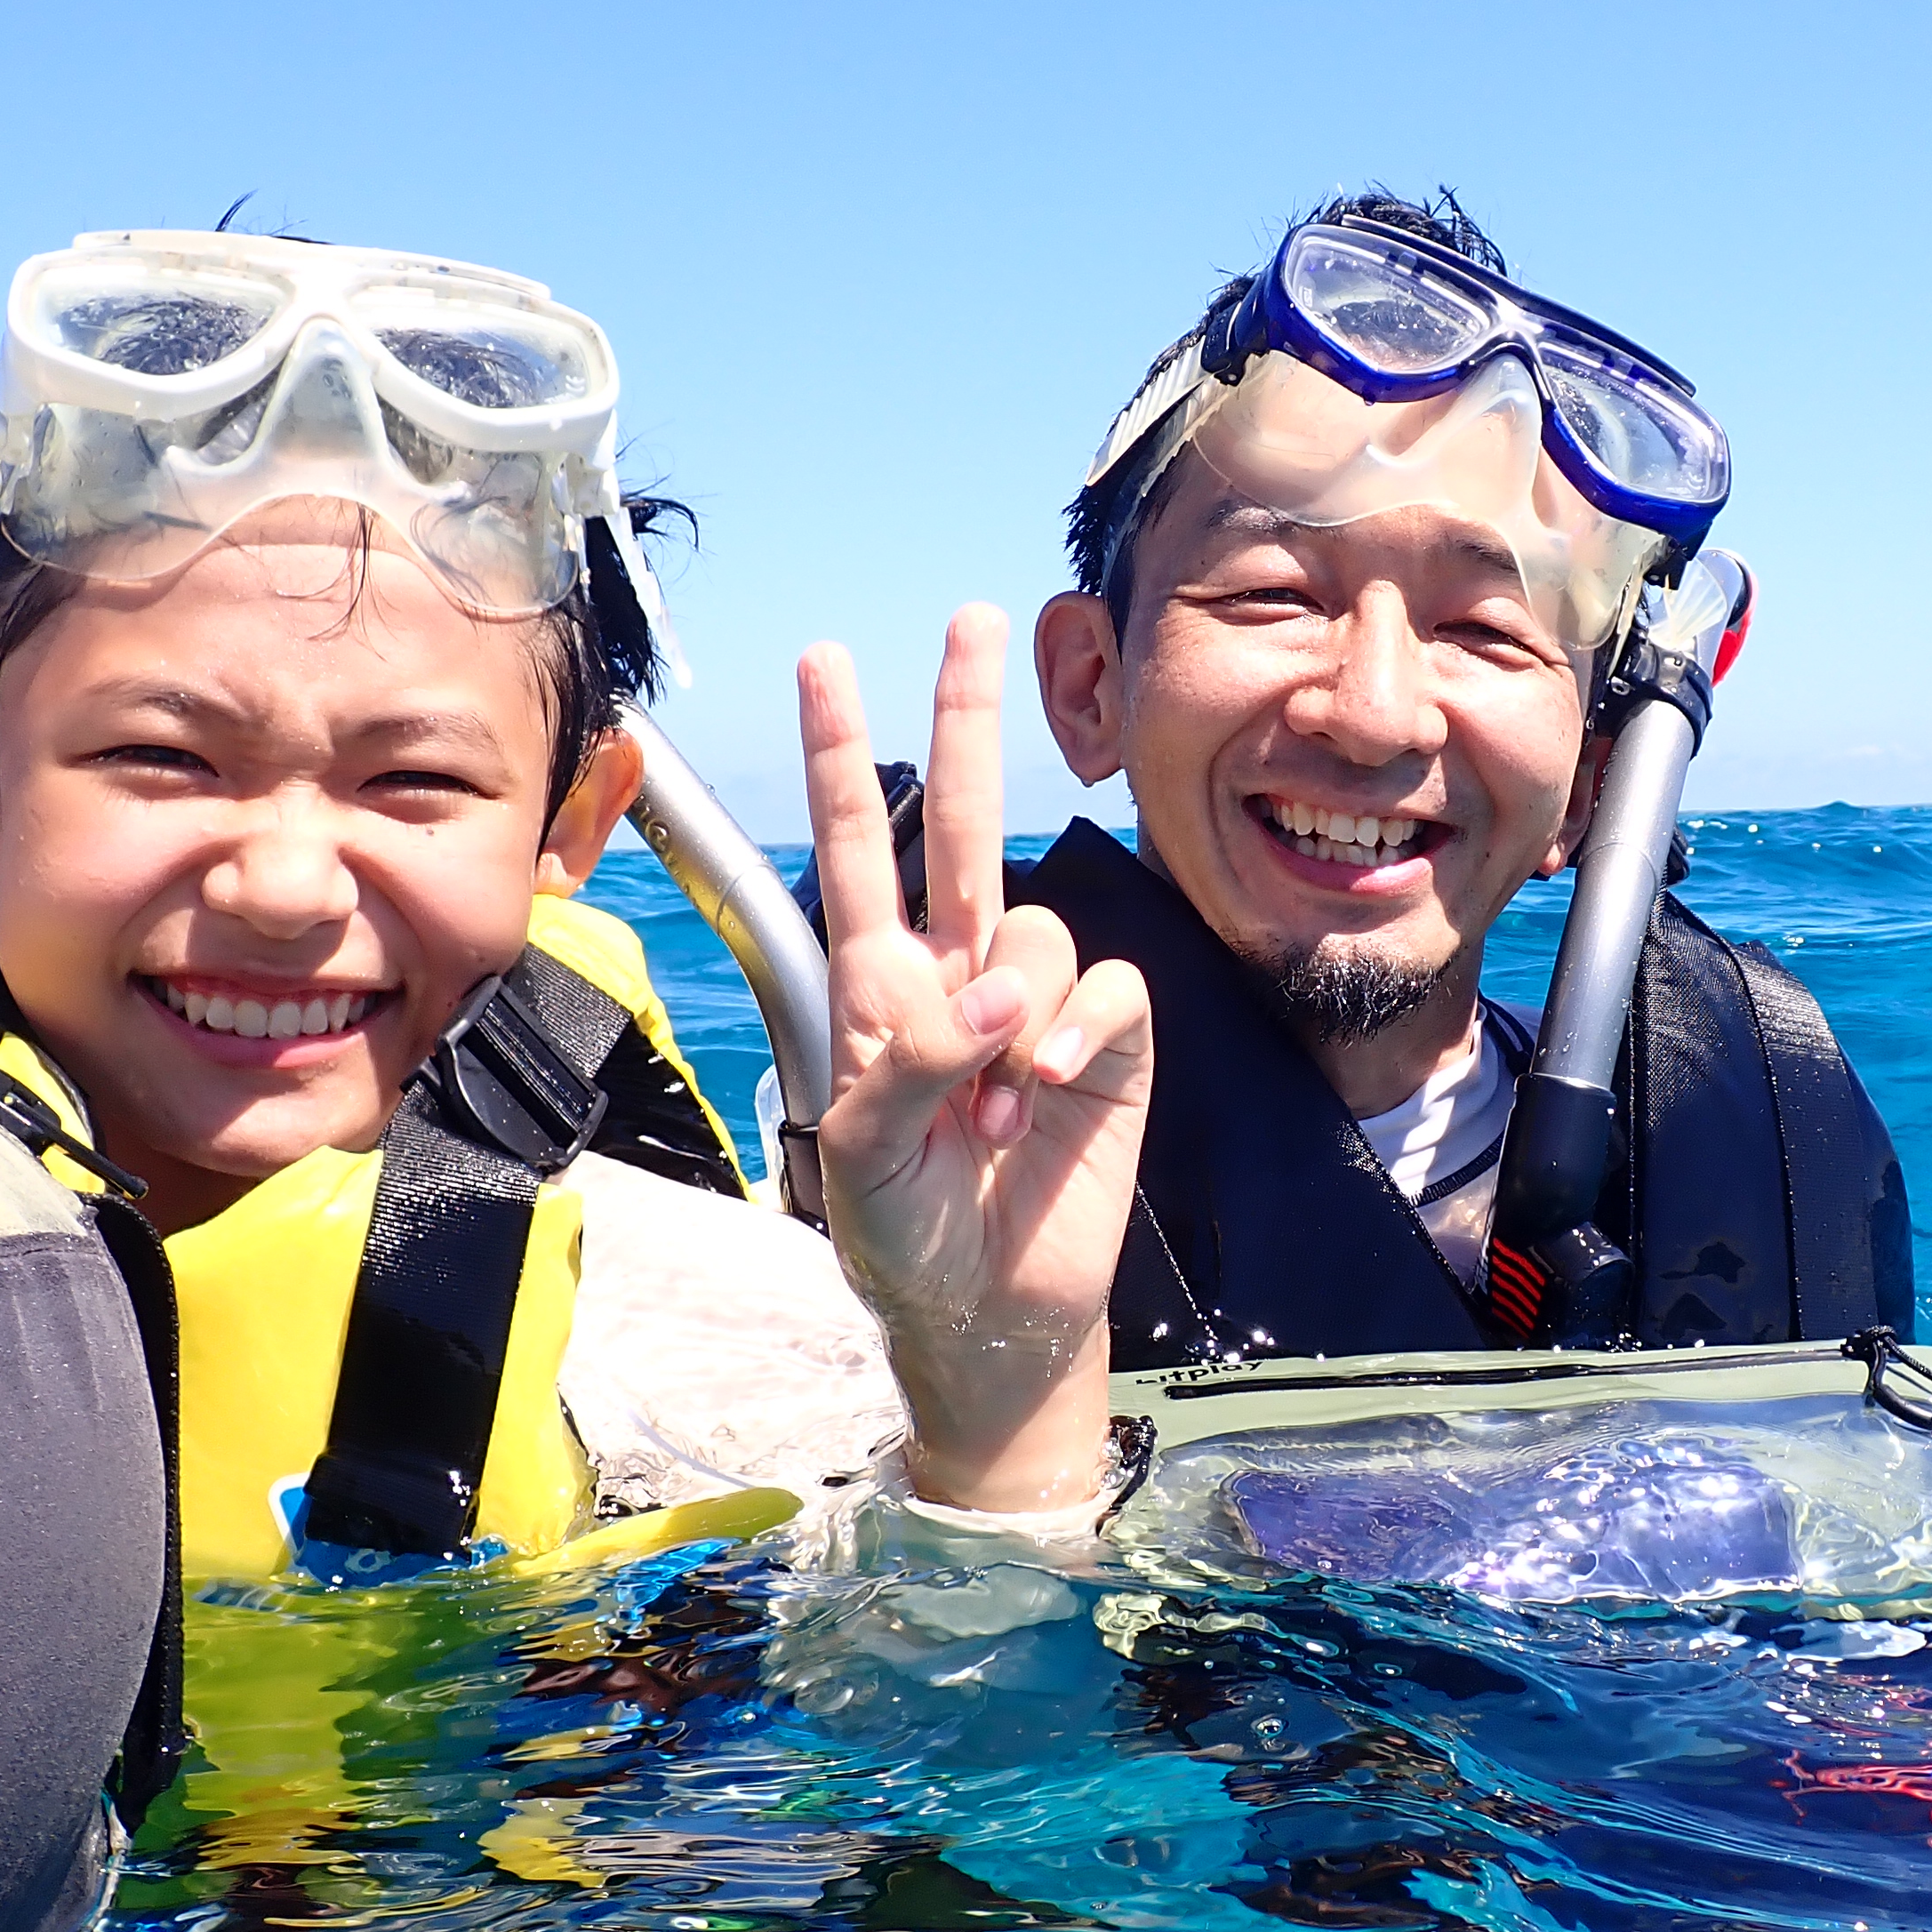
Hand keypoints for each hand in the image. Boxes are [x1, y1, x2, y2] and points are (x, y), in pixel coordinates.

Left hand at [799, 606, 1151, 1511]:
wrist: (993, 1312)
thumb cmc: (906, 1236)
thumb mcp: (864, 1152)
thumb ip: (915, 1056)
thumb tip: (1000, 989)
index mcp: (875, 985)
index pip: (852, 849)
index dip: (836, 756)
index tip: (823, 662)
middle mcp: (957, 972)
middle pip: (960, 820)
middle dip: (963, 718)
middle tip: (975, 619)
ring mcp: (1036, 1002)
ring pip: (1036, 930)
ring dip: (1015, 1020)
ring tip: (992, 1117)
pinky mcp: (1108, 1039)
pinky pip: (1102, 990)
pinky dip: (1071, 1039)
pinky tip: (1045, 1103)